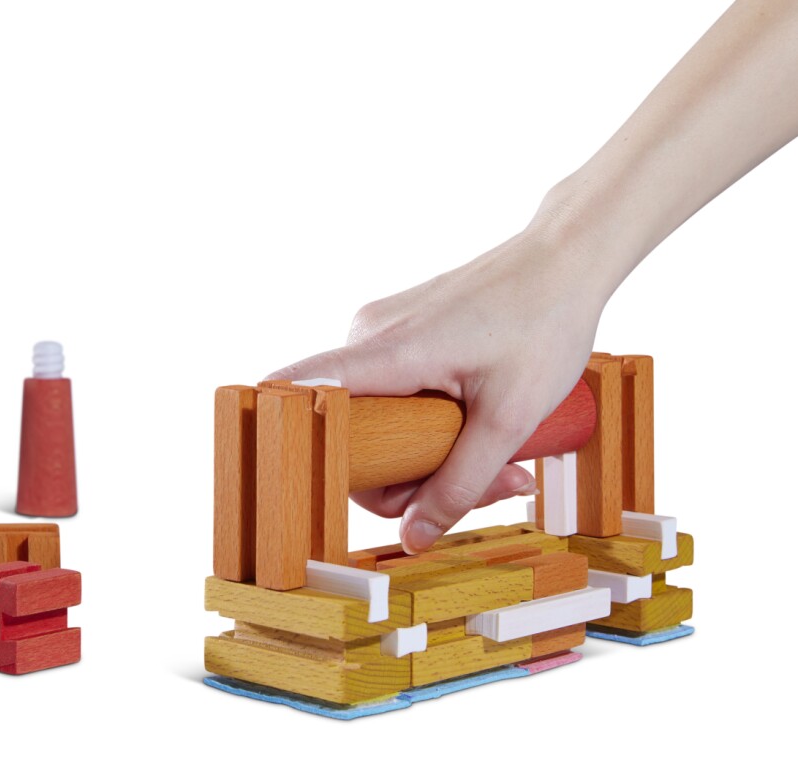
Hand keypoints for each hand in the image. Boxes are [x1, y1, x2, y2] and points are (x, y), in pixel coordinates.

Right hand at [267, 225, 606, 552]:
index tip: (312, 481)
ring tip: (497, 456)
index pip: (302, 389)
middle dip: (411, 475)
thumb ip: (460, 483)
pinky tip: (477, 424)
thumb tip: (415, 537)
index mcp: (388, 350)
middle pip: (354, 433)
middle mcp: (369, 335)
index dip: (293, 437)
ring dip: (429, 453)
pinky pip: (392, 396)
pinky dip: (428, 422)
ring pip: (378, 420)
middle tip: (484, 485)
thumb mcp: (509, 419)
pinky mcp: (396, 333)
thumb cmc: (544, 322)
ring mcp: (381, 332)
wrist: (566, 261)